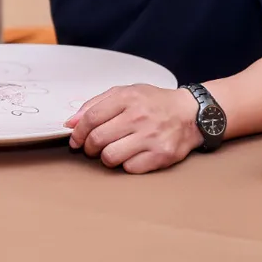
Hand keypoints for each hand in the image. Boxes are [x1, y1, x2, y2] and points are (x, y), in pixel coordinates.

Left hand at [64, 85, 204, 173]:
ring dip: (105, 158)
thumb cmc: (154, 103)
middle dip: (88, 147)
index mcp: (127, 98)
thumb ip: (95, 104)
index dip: (78, 132)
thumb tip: (71, 122)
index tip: (76, 139)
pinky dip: (126, 165)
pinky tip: (130, 156)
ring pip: (111, 157)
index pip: (91, 118)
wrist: (190, 113)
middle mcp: (139, 117)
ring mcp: (150, 137)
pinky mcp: (161, 155)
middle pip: (97, 139)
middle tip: (91, 148)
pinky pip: (130, 168)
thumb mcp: (125, 93)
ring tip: (111, 152)